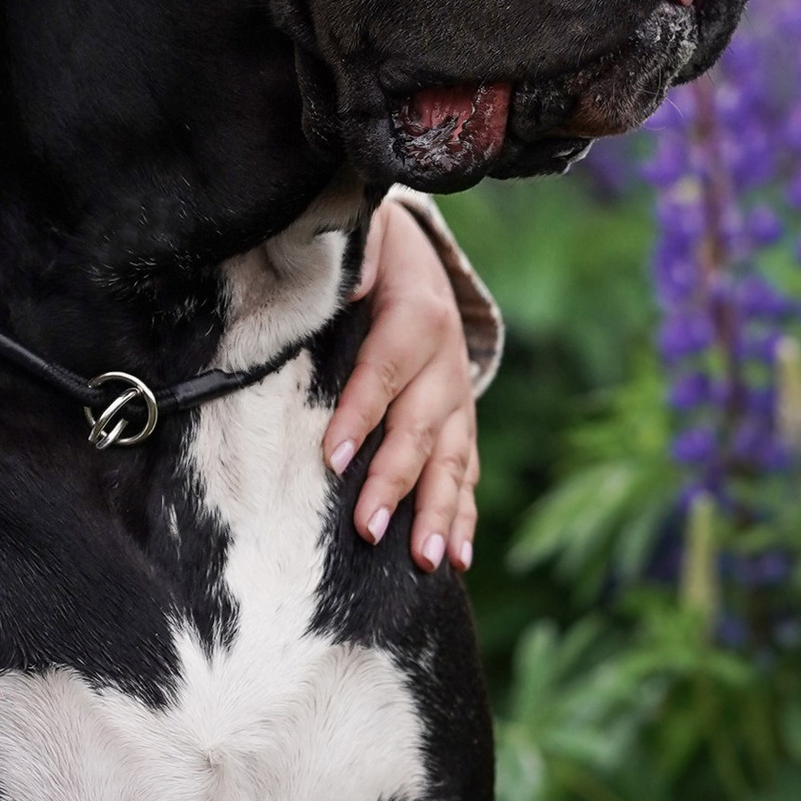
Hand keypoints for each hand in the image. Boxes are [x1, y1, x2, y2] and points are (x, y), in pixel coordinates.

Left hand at [326, 194, 481, 572]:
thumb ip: (347, 257)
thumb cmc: (369, 256)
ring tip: (426, 560)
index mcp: (416, 314)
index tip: (334, 457)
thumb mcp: (357, 240)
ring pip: (452, 458)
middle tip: (369, 528)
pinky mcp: (461, 421)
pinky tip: (456, 558)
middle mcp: (446, 360)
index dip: (361, 413)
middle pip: (421, 426)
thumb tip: (343, 284)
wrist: (414, 255)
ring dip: (438, 511)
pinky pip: (466, 472)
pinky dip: (463, 516)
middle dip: (395, 480)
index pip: (384, 370)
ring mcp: (458, 396)